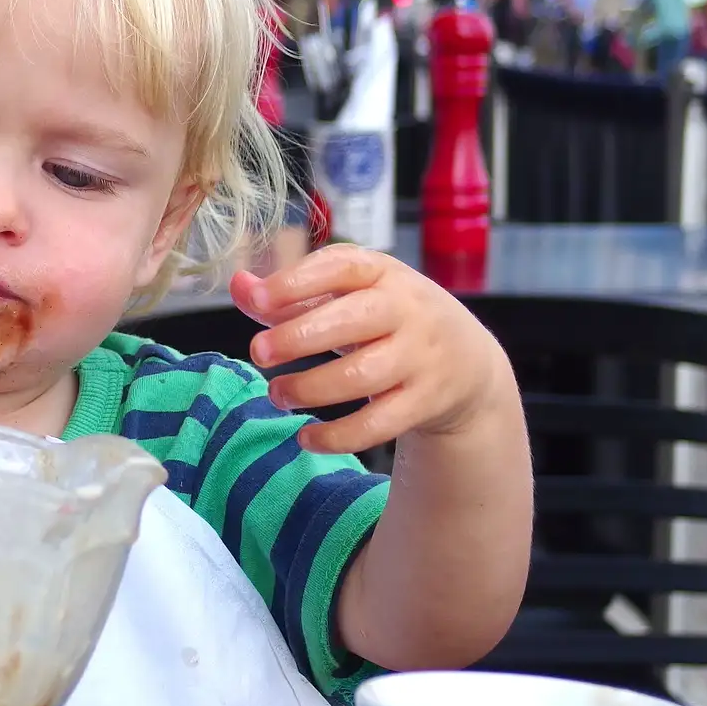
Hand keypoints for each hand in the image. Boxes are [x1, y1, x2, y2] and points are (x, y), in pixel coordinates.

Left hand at [230, 244, 511, 454]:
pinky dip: (337, 437)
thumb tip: (238, 286)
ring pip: (361, 377)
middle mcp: (406, 310)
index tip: (256, 301)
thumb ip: (291, 294)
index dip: (296, 282)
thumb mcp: (348, 295)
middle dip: (298, 337)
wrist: (467, 360)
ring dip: (309, 390)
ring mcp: (420, 357)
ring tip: (277, 394)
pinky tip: (306, 438)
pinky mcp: (425, 401)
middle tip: (259, 353)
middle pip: (351, 321)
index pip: (341, 267)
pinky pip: (378, 424)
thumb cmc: (387, 319)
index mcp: (382, 273)